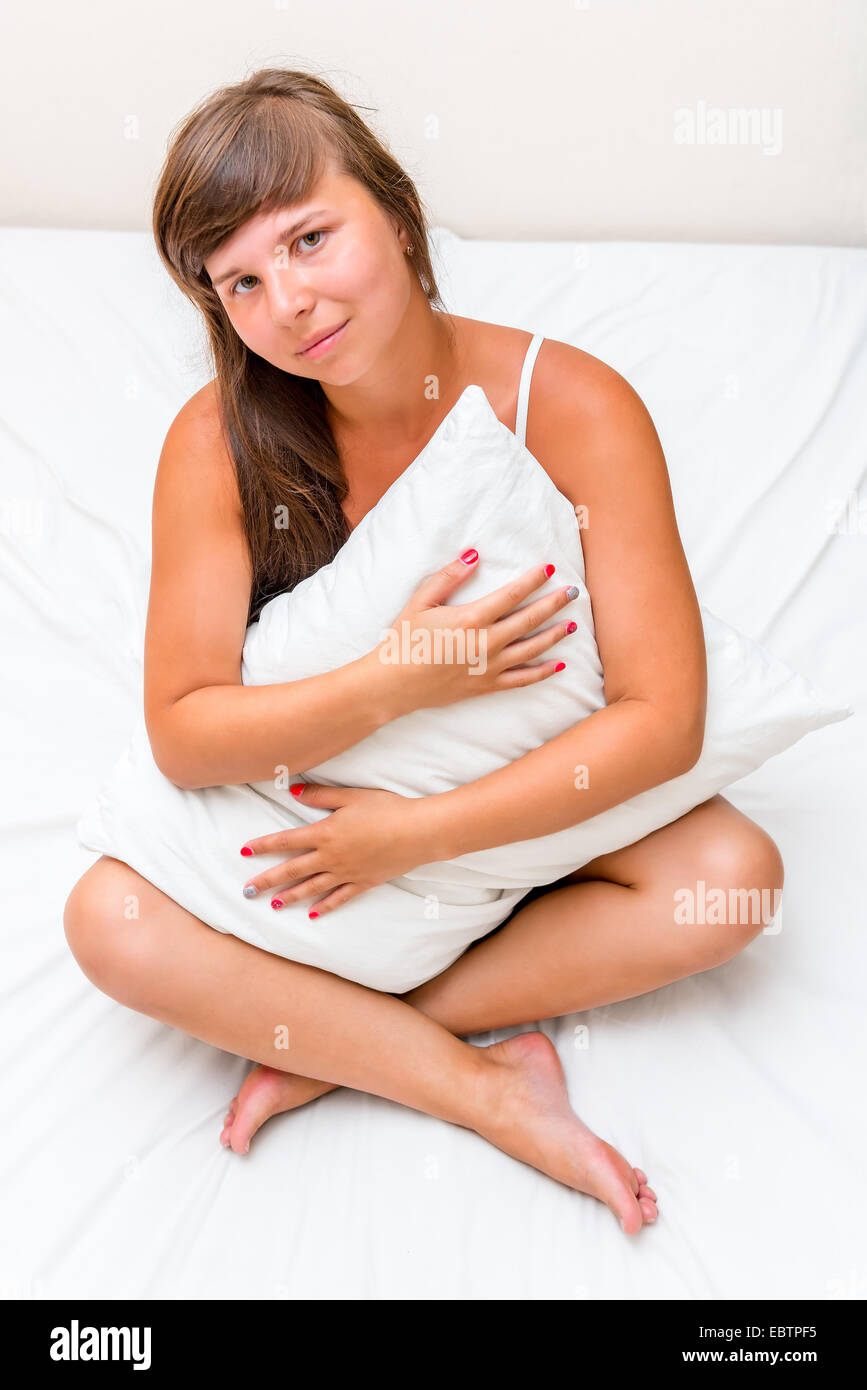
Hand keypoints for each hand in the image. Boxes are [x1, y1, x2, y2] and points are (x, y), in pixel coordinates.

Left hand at [239, 782, 432, 916]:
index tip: (243, 851)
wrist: (418, 831)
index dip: (262, 846)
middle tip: (247, 891)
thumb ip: (320, 795)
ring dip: (290, 896)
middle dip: (267, 881)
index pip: (285, 841)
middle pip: (292, 870)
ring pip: (312, 888)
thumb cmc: (386, 808)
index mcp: (325, 833)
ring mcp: (347, 872)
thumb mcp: (351, 796)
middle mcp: (331, 857)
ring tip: (274, 904)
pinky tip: (313, 914)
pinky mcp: (363, 882)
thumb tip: (291, 790)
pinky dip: (325, 906)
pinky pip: (340, 898)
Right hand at [373, 553, 579, 714]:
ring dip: (555, 634)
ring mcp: (489, 667)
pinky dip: (543, 671)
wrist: (393, 683)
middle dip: (554, 603)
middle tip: (574, 592)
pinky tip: (559, 664)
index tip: (550, 568)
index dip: (533, 580)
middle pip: (530, 619)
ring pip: (532, 648)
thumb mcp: (421, 601)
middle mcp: (486, 643)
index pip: (512, 594)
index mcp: (471, 619)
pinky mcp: (487, 686)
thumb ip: (448, 576)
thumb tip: (475, 555)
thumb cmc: (404, 639)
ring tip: (573, 623)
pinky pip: (523, 679)